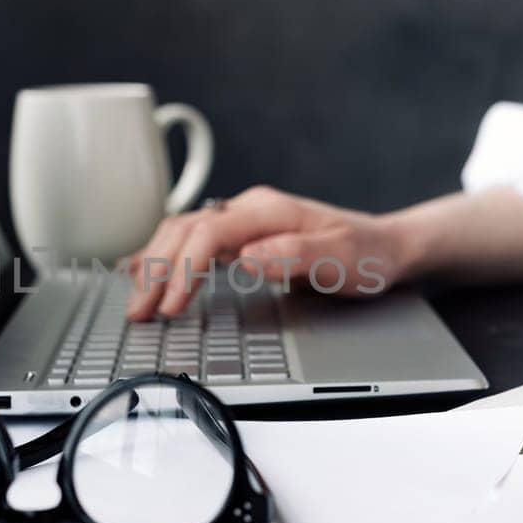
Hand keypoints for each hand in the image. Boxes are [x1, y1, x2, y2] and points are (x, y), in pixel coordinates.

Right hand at [124, 186, 401, 319]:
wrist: (386, 246)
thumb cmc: (367, 254)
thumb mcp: (342, 258)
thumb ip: (295, 255)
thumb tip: (248, 258)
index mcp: (269, 211)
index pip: (209, 232)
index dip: (183, 268)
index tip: (171, 304)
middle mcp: (250, 210)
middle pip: (185, 231)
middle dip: (155, 270)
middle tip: (138, 311)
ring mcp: (243, 222)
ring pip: (181, 233)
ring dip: (153, 264)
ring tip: (136, 300)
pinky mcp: (241, 236)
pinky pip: (191, 239)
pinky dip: (162, 255)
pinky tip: (141, 269)